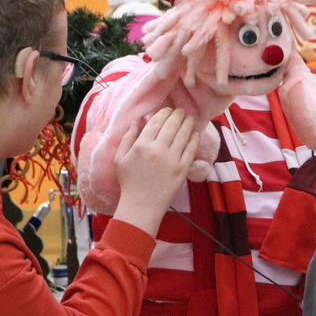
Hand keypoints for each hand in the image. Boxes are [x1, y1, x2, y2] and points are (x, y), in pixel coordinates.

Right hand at [112, 107, 198, 235]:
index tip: (168, 110)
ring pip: (183, 135)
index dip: (164, 113)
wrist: (142, 205)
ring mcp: (172, 159)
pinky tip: (195, 133)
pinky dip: (194, 139)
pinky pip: (191, 149)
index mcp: (141, 145)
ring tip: (190, 118)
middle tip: (182, 111)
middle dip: (178, 115)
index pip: (156, 122)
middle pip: (171, 125)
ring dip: (188, 124)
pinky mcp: (182, 169)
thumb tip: (138, 120)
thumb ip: (128, 137)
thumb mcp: (120, 158)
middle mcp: (158, 150)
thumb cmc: (129, 182)